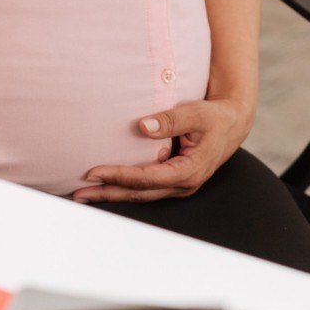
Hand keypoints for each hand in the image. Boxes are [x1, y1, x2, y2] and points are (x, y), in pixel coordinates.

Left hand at [72, 97, 253, 203]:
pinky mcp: (171, 181)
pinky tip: (103, 187)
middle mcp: (182, 184)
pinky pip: (143, 189)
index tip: (94, 172)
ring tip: (83, 195)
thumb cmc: (214, 117)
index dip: (119, 176)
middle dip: (107, 193)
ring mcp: (177, 186)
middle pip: (138, 194)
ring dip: (111, 194)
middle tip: (78, 193)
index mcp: (188, 171)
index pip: (147, 178)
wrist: (231, 124)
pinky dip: (122, 189)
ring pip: (139, 195)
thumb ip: (170, 120)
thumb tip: (142, 127)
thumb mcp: (196, 114)